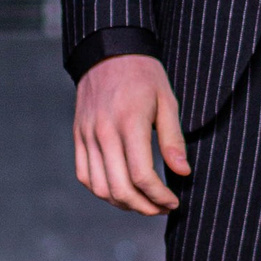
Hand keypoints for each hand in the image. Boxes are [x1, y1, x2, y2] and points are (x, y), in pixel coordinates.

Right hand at [73, 54, 188, 215]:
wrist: (109, 52)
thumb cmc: (144, 75)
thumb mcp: (167, 101)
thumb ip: (173, 140)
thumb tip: (182, 172)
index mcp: (130, 122)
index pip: (142, 175)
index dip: (160, 196)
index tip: (174, 201)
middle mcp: (104, 132)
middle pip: (120, 188)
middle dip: (144, 207)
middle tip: (162, 208)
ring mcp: (87, 135)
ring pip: (100, 187)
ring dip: (123, 203)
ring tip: (143, 203)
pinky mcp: (78, 136)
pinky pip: (84, 175)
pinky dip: (101, 190)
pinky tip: (120, 190)